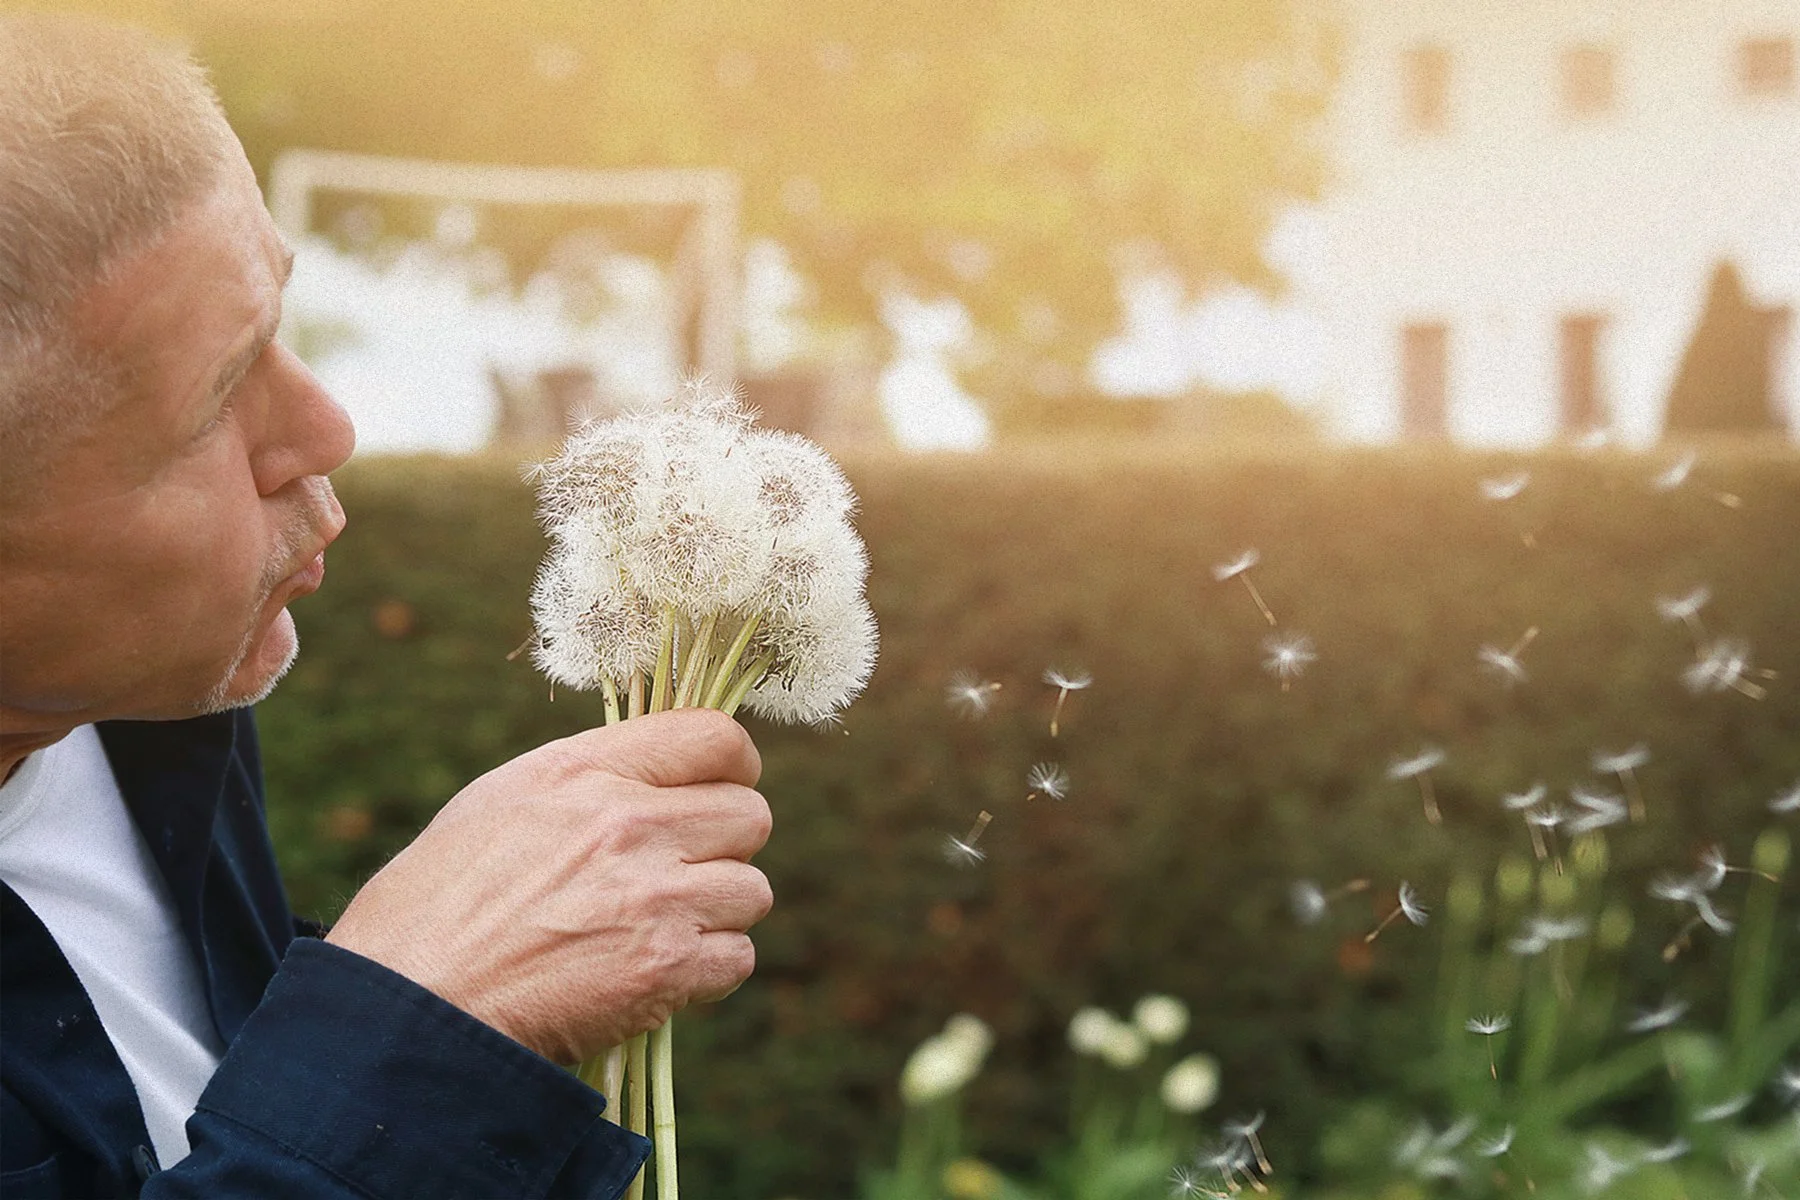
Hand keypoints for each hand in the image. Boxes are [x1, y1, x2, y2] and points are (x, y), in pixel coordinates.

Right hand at [325, 708, 771, 1063]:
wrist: (407, 1009)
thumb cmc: (433, 907)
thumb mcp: (499, 802)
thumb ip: (589, 780)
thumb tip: (657, 777)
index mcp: (585, 771)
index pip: (716, 737)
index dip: (733, 766)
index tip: (719, 790)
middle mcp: (630, 822)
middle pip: (751, 815)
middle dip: (724, 848)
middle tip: (679, 874)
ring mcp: (655, 895)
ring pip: (752, 890)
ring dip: (717, 915)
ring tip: (656, 931)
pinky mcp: (666, 967)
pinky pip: (737, 957)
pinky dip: (708, 973)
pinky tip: (656, 977)